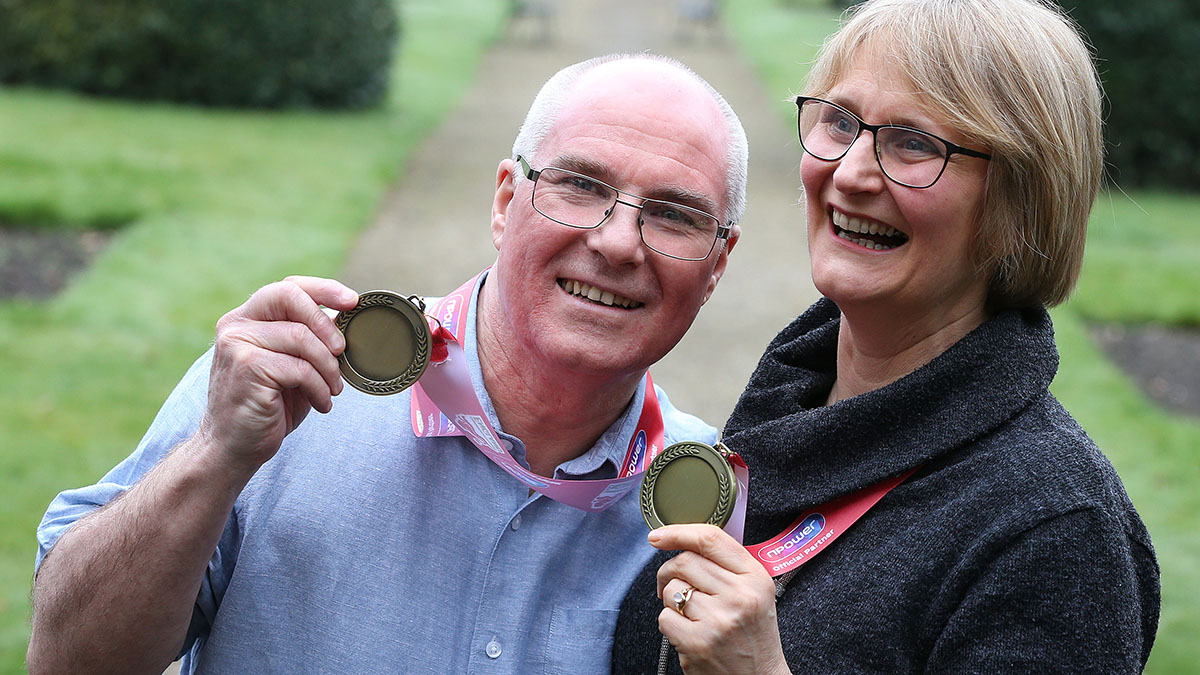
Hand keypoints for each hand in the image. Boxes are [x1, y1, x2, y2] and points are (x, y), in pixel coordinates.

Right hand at [197, 276, 357, 472]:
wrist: (233, 448)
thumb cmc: (268, 406)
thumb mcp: (291, 366)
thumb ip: (308, 340)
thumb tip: (345, 319)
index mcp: (247, 319)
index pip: (287, 287)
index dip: (323, 289)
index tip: (353, 301)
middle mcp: (236, 325)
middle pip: (289, 297)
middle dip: (325, 322)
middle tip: (342, 351)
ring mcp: (237, 345)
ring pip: (301, 337)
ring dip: (328, 367)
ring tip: (333, 389)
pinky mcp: (246, 368)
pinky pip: (299, 369)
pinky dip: (319, 388)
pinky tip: (321, 404)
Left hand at [652, 524, 789, 674]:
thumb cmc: (754, 635)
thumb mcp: (756, 592)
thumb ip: (728, 565)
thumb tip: (685, 540)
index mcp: (755, 577)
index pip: (711, 539)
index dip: (678, 532)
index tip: (658, 535)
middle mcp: (739, 596)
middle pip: (685, 561)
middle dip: (669, 571)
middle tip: (671, 583)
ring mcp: (718, 620)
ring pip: (672, 589)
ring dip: (671, 600)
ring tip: (689, 614)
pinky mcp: (698, 643)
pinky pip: (664, 617)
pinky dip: (670, 623)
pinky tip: (687, 631)